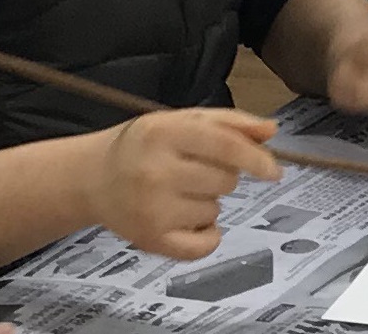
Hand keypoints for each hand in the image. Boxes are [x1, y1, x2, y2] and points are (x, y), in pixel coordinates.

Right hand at [85, 108, 281, 260]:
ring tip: (177, 192)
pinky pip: (203, 246)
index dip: (256, 158)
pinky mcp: (150, 240)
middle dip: (222, 176)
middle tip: (192, 172)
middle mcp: (155, 172)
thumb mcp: (183, 121)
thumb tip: (271, 130)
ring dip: (208, 203)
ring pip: (215, 210)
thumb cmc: (146, 145)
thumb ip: (231, 123)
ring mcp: (151, 210)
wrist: (94, 178)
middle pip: (225, 180)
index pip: (224, 146)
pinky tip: (188, 221)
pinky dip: (207, 236)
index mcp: (164, 133)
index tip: (274, 171)